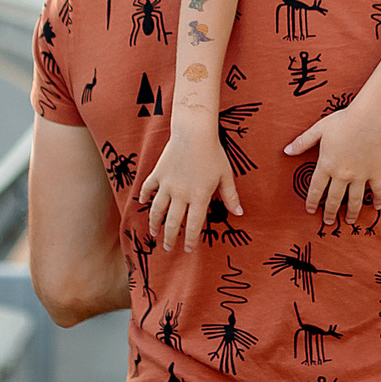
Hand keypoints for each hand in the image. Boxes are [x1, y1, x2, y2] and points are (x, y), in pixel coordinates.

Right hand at [137, 121, 241, 251]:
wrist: (194, 132)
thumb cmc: (213, 153)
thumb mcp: (226, 175)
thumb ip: (230, 196)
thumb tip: (239, 214)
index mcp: (199, 197)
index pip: (194, 226)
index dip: (191, 240)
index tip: (188, 249)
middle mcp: (181, 194)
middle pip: (173, 223)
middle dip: (170, 239)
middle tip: (168, 248)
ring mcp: (167, 184)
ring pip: (157, 210)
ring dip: (154, 224)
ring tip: (154, 234)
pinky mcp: (158, 173)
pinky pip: (147, 188)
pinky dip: (143, 196)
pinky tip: (142, 202)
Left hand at [283, 98, 380, 230]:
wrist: (368, 120)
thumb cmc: (342, 122)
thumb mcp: (318, 130)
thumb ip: (302, 142)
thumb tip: (286, 150)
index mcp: (326, 165)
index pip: (316, 189)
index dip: (311, 202)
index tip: (310, 211)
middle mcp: (342, 175)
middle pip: (334, 199)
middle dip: (329, 212)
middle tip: (327, 222)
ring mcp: (359, 176)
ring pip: (354, 200)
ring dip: (351, 212)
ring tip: (349, 221)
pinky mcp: (375, 172)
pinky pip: (377, 190)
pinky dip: (378, 200)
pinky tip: (377, 208)